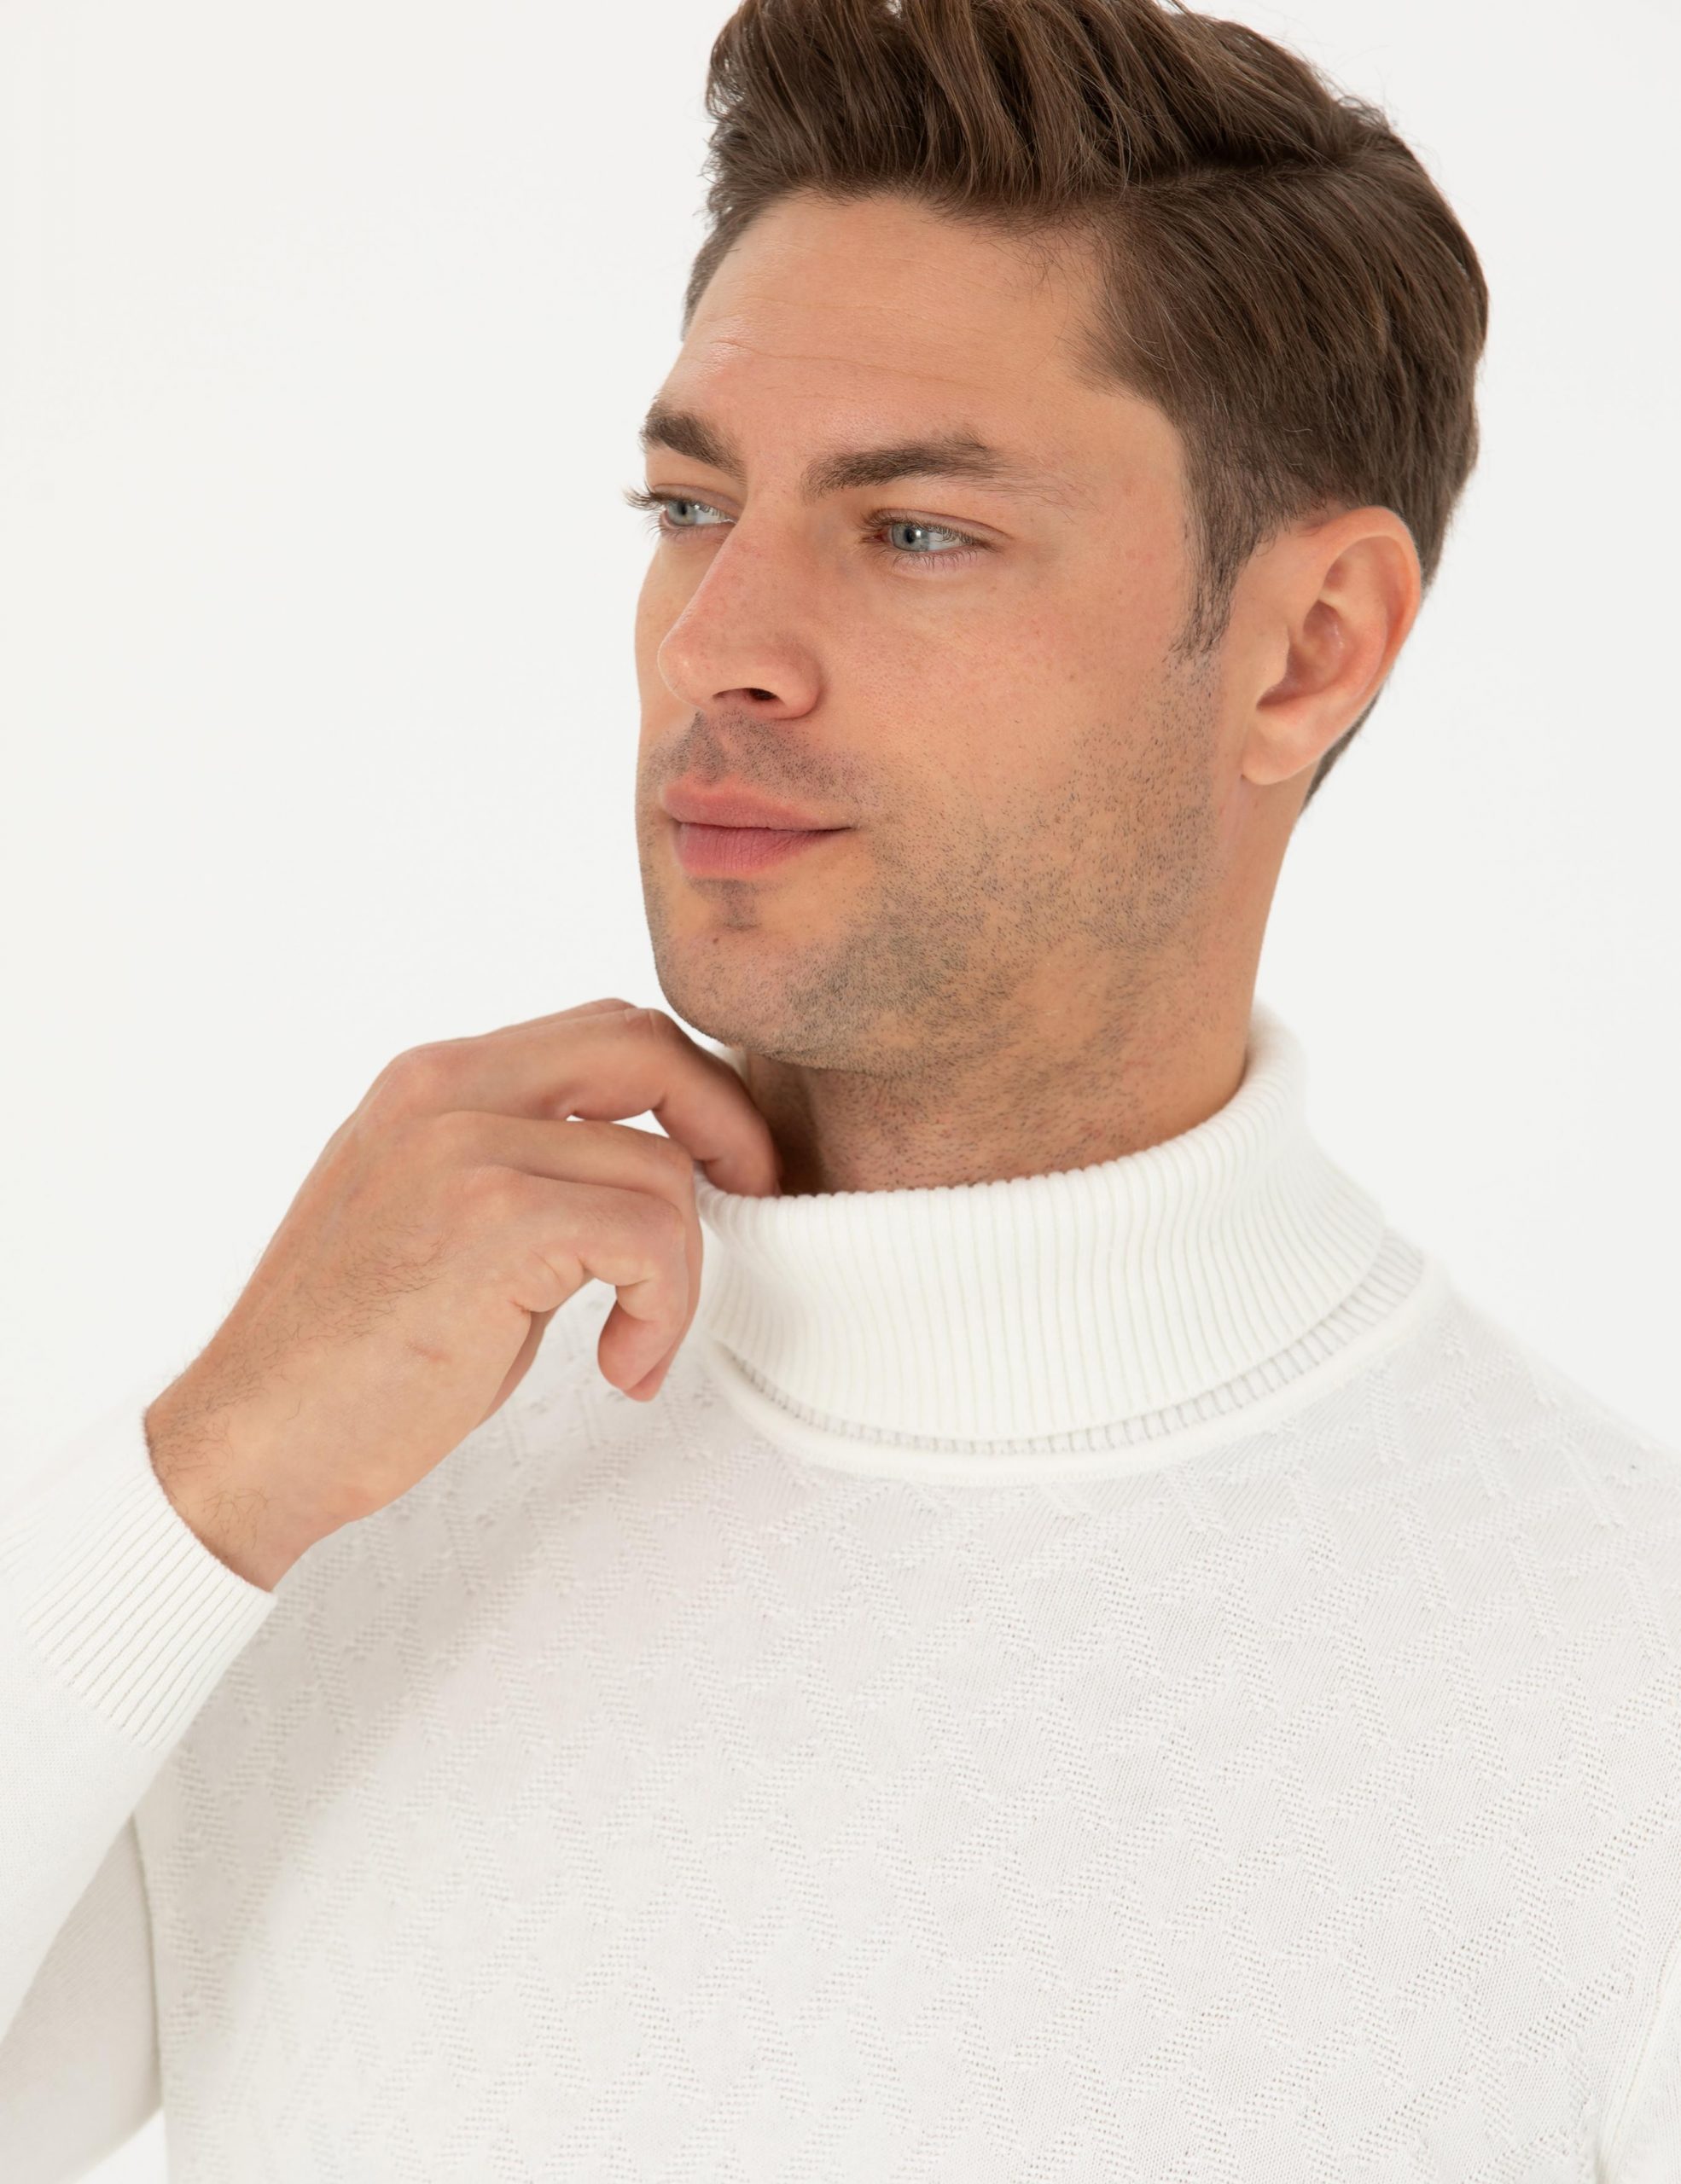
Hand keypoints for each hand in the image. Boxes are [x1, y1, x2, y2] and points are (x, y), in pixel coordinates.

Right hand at [142, 1000, 777, 1588]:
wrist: (255, 1440)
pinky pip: (649, 1235)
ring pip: (660, 1167)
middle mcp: (443, 1090)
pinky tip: (621, 1368)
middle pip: (645, 1045)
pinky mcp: (493, 1222)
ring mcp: (464, 1148)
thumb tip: (644, 1162)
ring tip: (635, 1347)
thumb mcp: (437, 1217)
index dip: (687, 1088)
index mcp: (431, 1079)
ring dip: (679, 1273)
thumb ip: (526, 1165)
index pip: (604, 1030)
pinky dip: (663, 1311)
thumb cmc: (350, 1353)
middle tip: (749, 1203)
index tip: (722, 1166)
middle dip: (725, 1123)